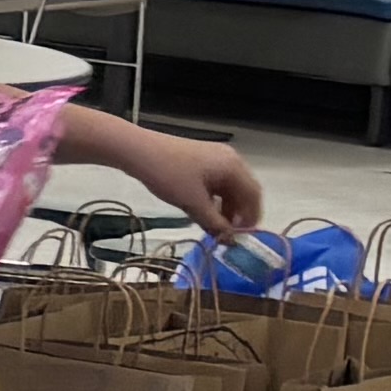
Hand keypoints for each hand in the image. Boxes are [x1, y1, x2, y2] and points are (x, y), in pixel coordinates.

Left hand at [138, 129, 266, 242]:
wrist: (137, 150)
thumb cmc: (168, 174)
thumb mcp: (192, 202)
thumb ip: (214, 223)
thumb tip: (229, 240)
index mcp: (234, 166)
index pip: (253, 195)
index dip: (251, 217)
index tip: (244, 237)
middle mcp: (230, 160)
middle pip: (243, 191)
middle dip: (238, 214)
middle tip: (228, 235)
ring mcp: (215, 159)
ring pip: (228, 189)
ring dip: (225, 208)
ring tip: (215, 227)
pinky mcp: (200, 161)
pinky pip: (215, 184)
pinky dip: (213, 200)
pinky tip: (203, 213)